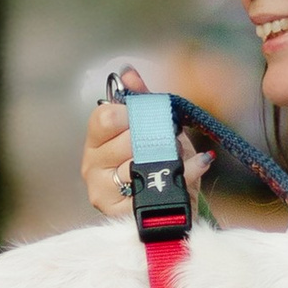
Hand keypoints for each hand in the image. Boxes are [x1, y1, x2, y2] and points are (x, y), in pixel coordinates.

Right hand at [80, 64, 212, 222]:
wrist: (173, 205)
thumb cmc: (158, 164)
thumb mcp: (151, 129)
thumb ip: (140, 100)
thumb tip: (128, 73)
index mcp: (95, 142)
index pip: (104, 118)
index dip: (131, 112)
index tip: (149, 116)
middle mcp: (92, 167)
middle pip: (126, 141)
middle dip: (155, 137)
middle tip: (169, 138)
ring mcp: (104, 192)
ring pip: (140, 165)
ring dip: (171, 155)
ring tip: (180, 154)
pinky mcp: (121, 214)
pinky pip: (157, 187)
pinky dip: (183, 173)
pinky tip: (195, 165)